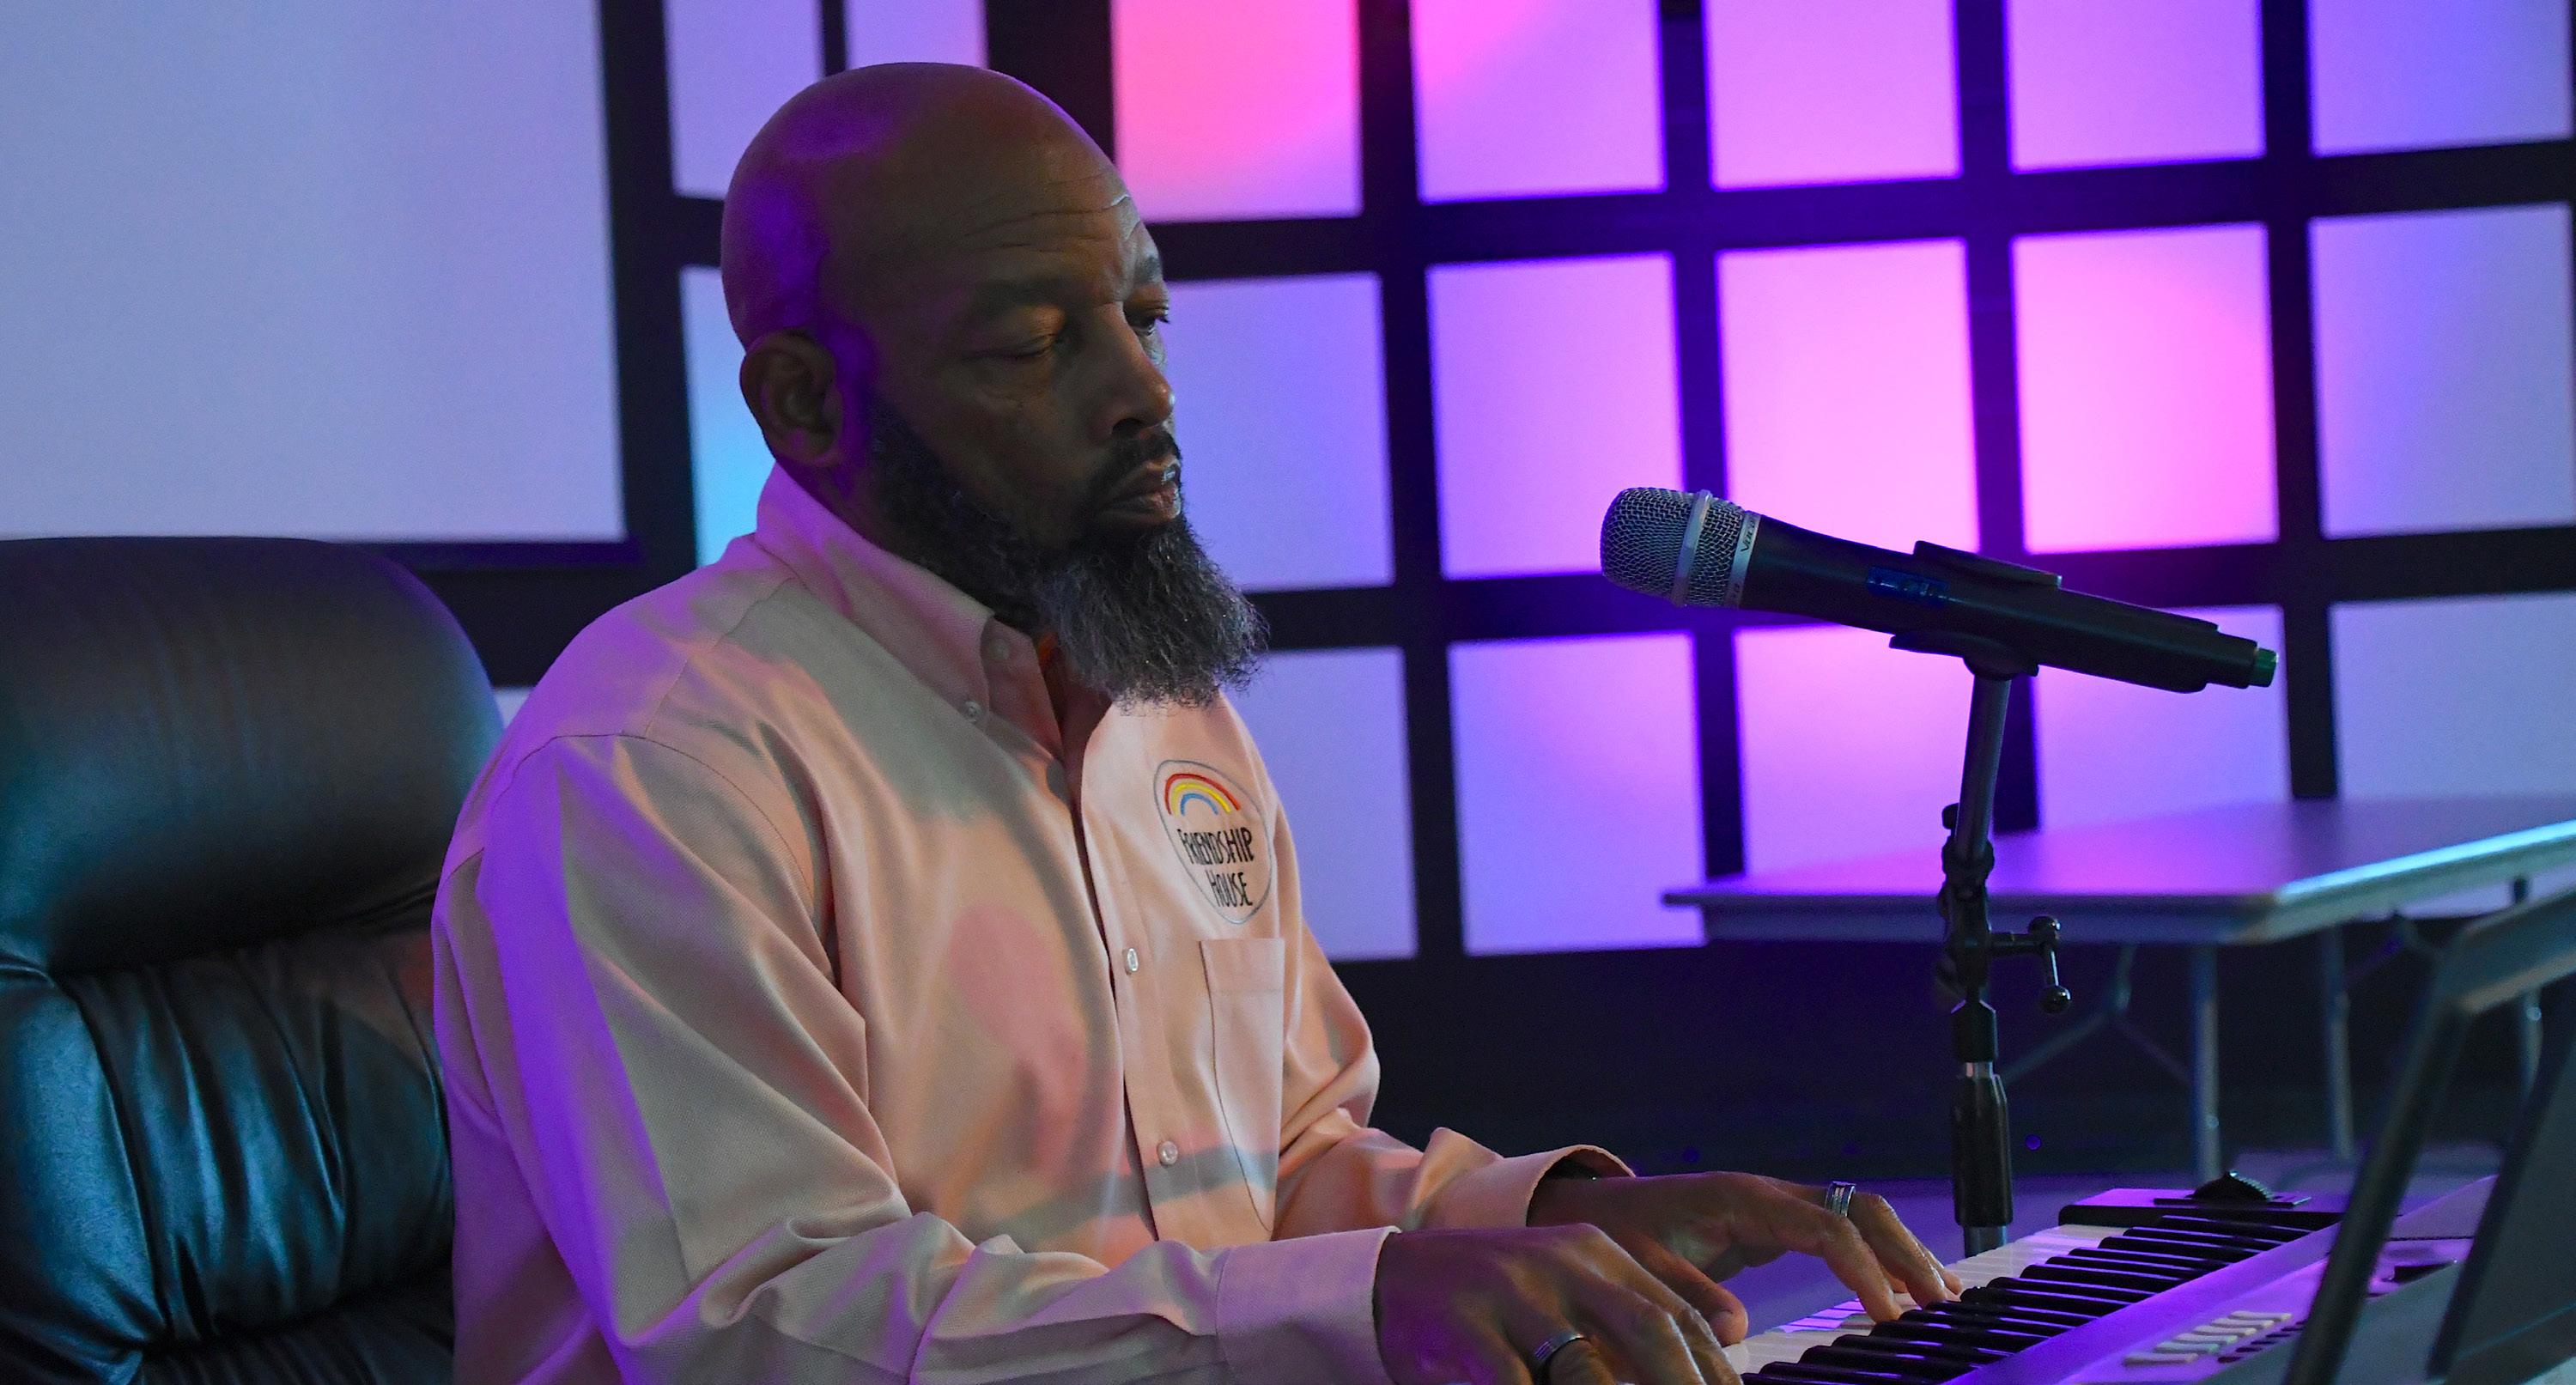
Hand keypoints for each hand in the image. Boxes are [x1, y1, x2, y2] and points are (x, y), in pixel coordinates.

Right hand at [1374, 1224, 1738, 1384]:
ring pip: (1586, 1369)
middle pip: (1649, 1330)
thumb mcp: (1567, 1286)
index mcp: (1595, 1252)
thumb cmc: (1497, 1302)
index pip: (1676, 1313)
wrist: (1392, 1280)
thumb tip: (1723, 1344)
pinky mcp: (1467, 1331)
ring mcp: (1512, 1295)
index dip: (1712, 1371)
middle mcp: (1561, 1264)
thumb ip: (1632, 1311)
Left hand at [1526, 1172, 1962, 1341]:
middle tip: (1942, 1305)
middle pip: (1859, 1209)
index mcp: (1744, 1199)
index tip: (1889, 1316)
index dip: (1864, 1270)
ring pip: (1859, 1216)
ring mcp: (1777, 1206)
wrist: (1593, 1211)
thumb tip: (1737, 1331)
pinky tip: (1906, 1289)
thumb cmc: (1617, 1235)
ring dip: (1903, 1252)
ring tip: (1945, 1299)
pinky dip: (1879, 1256)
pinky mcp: (1776, 1224)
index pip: (1827, 1227)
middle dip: (1905, 1253)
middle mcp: (1770, 1194)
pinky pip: (1842, 1232)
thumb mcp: (1643, 1266)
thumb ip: (1689, 1295)